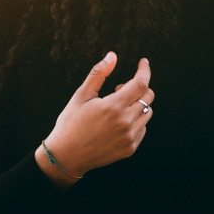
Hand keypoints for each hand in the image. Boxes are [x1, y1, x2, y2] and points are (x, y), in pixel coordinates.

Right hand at [34, 52, 154, 188]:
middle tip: (118, 90)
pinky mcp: (130, 148)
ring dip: (138, 104)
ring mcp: (129, 137)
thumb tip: (112, 55)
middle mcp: (125, 122)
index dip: (144, 70)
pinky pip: (143, 128)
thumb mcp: (81, 95)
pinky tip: (118, 122)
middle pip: (148, 96)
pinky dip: (136, 120)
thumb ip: (99, 73)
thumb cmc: (71, 123)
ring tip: (117, 107)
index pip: (141, 83)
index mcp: (113, 106)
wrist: (66, 157)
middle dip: (138, 87)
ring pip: (148, 112)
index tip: (143, 62)